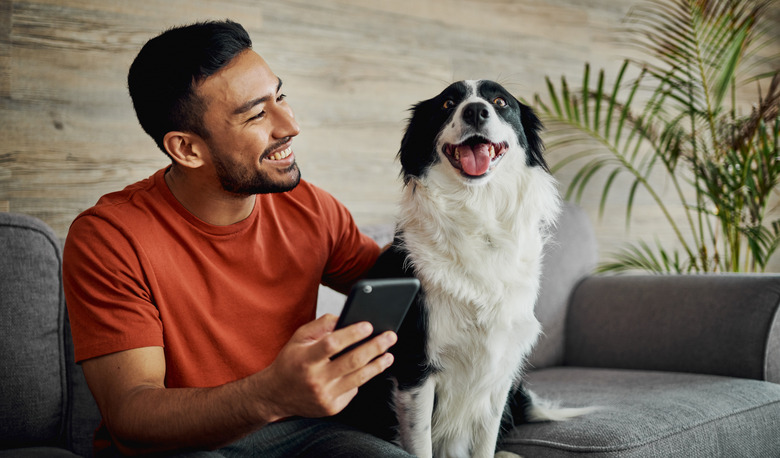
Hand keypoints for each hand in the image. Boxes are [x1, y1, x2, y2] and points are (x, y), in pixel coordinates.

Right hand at [256, 314, 396, 419]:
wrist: (276, 395)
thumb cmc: (291, 361)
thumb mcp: (299, 338)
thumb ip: (321, 325)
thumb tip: (345, 317)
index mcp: (305, 359)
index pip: (332, 344)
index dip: (352, 334)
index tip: (369, 325)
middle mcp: (316, 379)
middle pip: (352, 361)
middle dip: (375, 347)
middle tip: (390, 336)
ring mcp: (325, 396)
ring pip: (359, 378)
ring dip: (378, 364)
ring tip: (389, 353)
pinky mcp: (332, 407)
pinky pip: (353, 389)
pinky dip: (362, 377)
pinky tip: (369, 368)